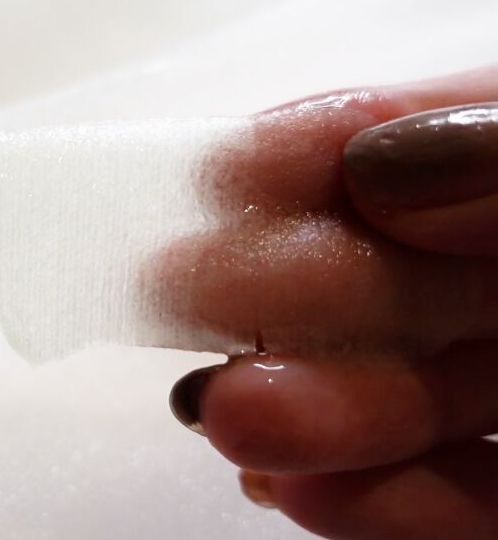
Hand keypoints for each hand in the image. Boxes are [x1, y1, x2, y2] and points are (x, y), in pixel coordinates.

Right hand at [165, 66, 497, 538]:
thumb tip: (384, 165)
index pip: (425, 151)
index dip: (323, 150)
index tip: (223, 172)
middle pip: (405, 280)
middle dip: (291, 292)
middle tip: (184, 294)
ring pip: (422, 399)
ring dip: (319, 415)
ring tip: (231, 418)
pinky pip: (470, 511)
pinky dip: (394, 510)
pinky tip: (310, 495)